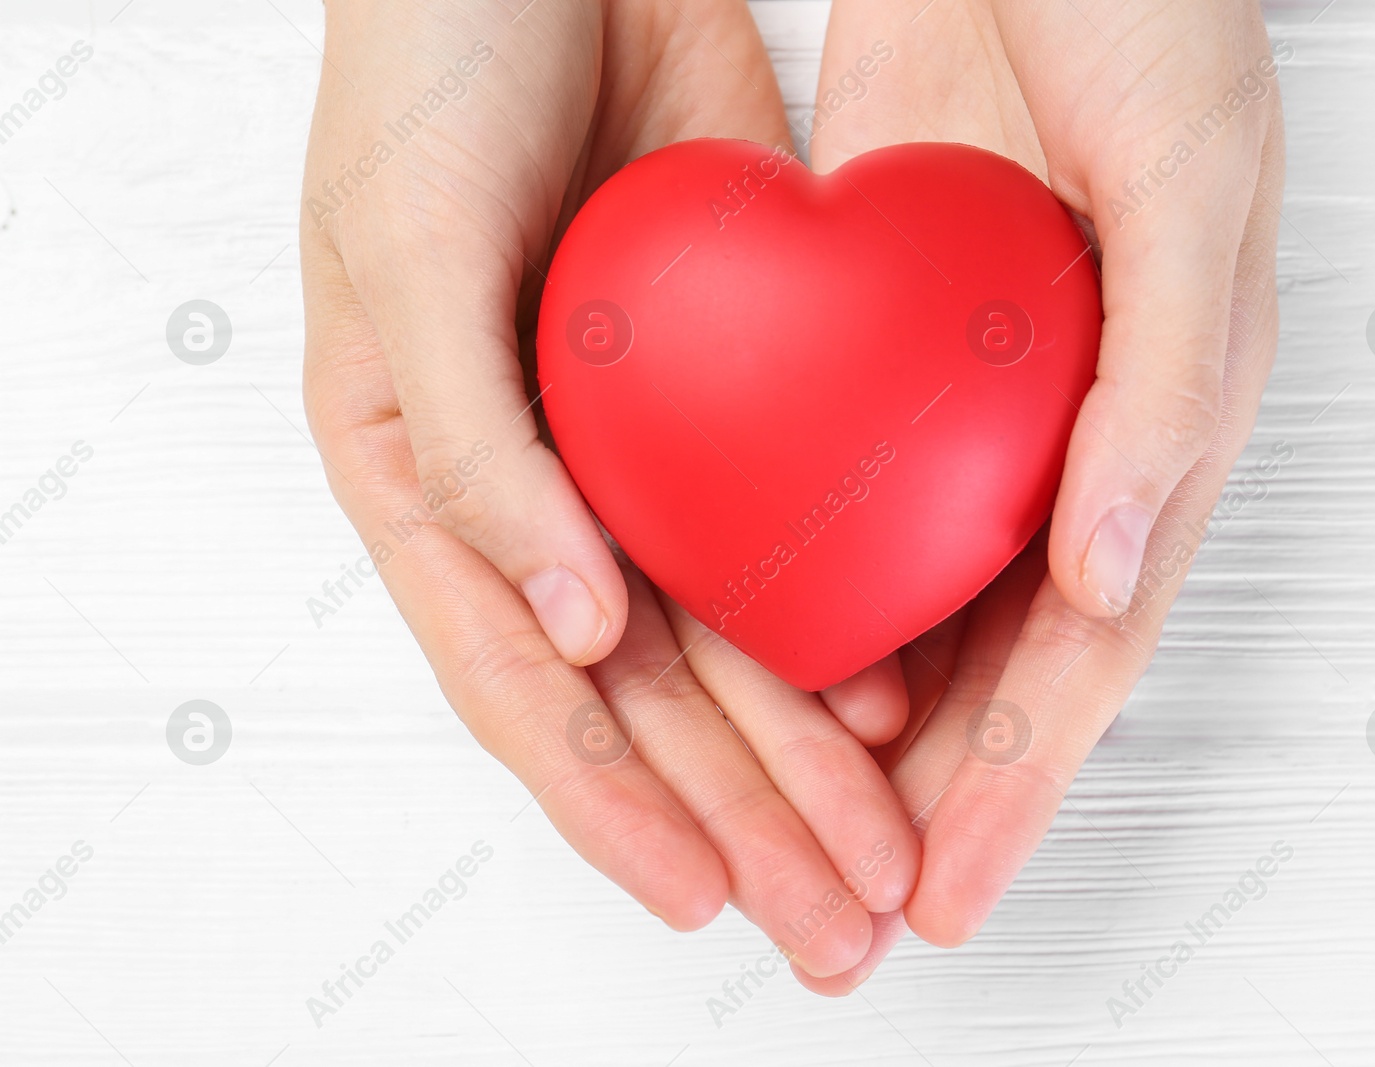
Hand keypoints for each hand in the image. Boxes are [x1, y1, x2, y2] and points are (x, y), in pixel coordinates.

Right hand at [300, 0, 917, 977]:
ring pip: (732, 637)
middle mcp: (540, 491)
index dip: (613, 807)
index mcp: (430, 480)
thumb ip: (471, 448)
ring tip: (880, 852)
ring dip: (804, 754)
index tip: (706, 900)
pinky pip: (789, 532)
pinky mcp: (730, 395)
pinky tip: (896, 691)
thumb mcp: (405, 252)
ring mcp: (640, 451)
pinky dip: (837, 617)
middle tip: (832, 920)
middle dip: (742, 817)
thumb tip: (560, 624)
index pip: (524, 685)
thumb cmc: (425, 68)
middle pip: (647, 696)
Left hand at [796, 0, 1284, 989]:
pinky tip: (746, 651)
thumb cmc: (1149, 14)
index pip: (1083, 648)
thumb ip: (1168, 382)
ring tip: (793, 829)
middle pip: (987, 659)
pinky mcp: (876, 349)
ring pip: (906, 599)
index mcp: (1157, 425)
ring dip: (856, 719)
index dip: (1021, 784)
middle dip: (928, 797)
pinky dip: (799, 585)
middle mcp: (1058, 438)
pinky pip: (834, 495)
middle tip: (857, 908)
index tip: (950, 891)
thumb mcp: (1191, 180)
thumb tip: (1111, 573)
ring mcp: (961, 404)